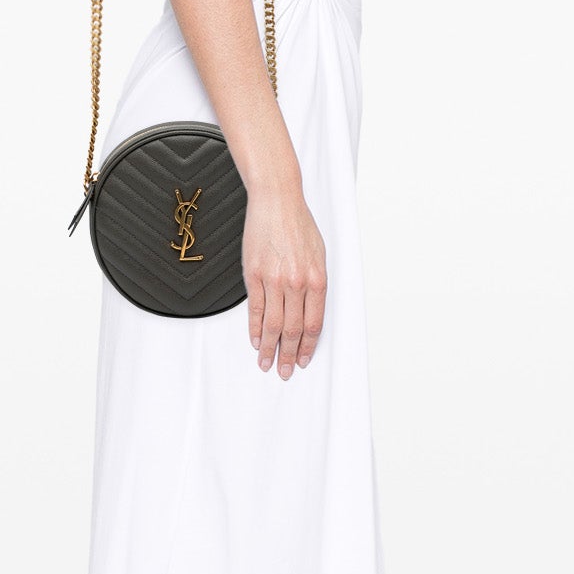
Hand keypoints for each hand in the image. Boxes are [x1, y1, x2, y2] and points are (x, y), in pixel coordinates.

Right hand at [242, 185, 325, 378]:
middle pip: (294, 330)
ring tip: (266, 363)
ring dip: (269, 348)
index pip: (314, 324)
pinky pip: (256, 309)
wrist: (277, 201)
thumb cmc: (299, 225)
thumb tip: (310, 311)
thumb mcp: (318, 255)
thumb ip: (315, 285)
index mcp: (317, 280)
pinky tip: (255, 341)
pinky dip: (255, 329)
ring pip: (274, 325)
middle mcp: (297, 283)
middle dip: (289, 355)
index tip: (304, 360)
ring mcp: (274, 280)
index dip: (308, 347)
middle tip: (285, 371)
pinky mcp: (254, 275)